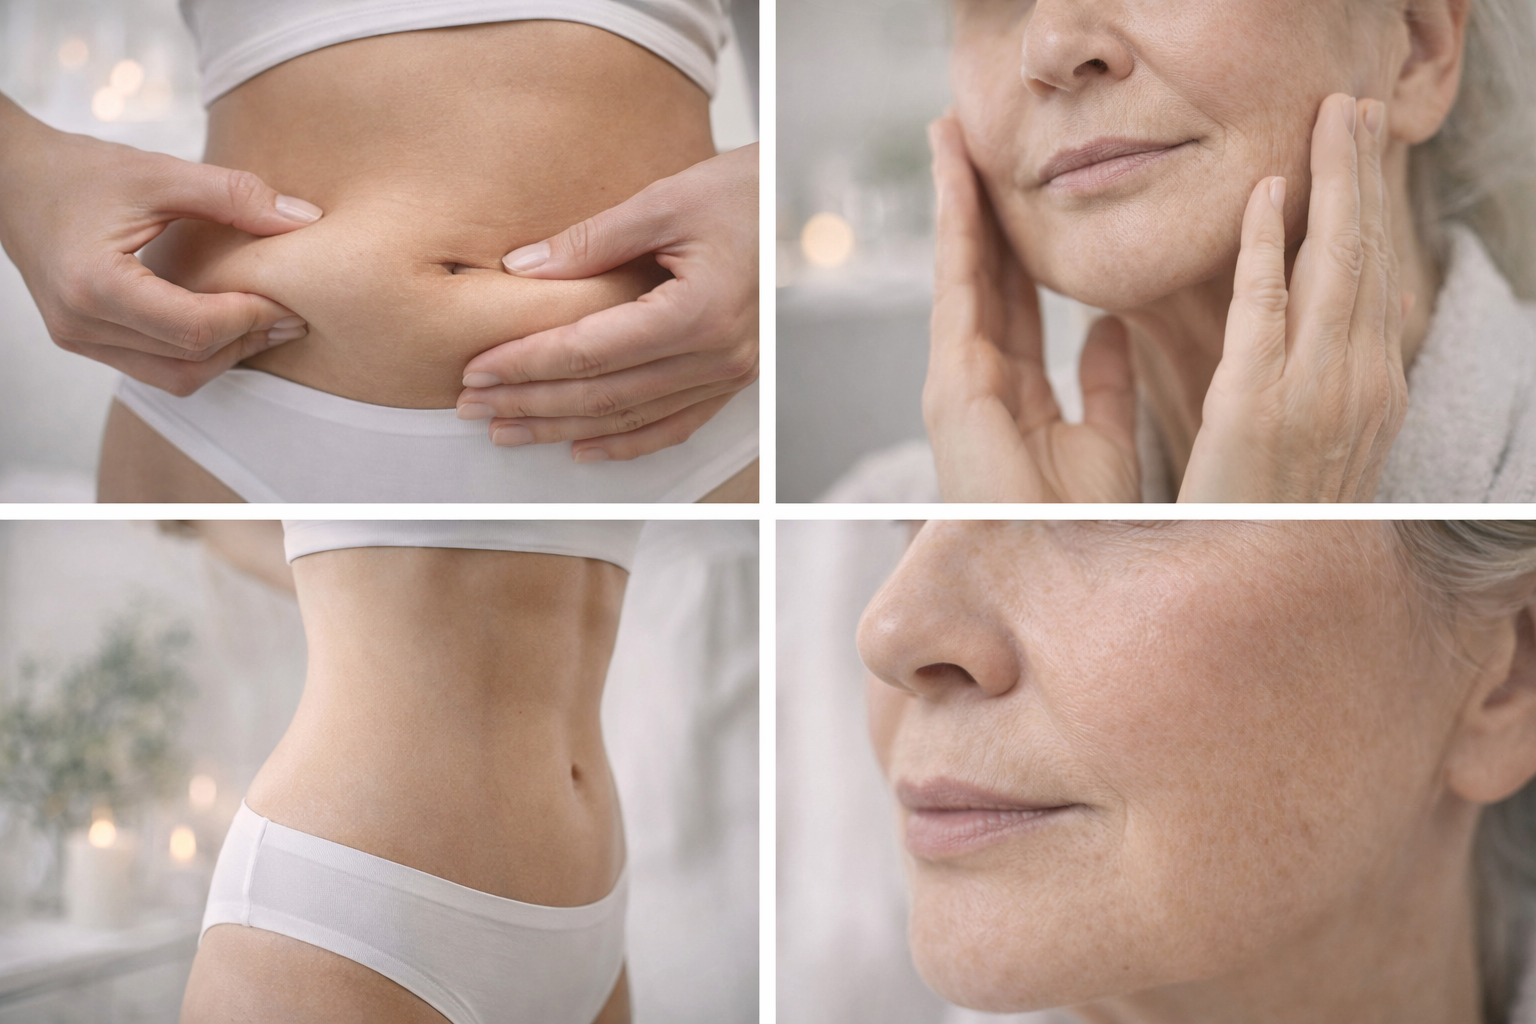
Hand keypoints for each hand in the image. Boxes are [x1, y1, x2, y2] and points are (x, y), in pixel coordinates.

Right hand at [0, 95, 323, 395]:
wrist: (10, 180)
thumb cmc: (80, 171)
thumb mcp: (159, 172)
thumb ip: (234, 194)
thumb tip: (305, 220)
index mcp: (94, 284)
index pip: (194, 328)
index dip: (252, 317)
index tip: (291, 298)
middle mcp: (81, 324)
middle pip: (189, 362)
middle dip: (248, 342)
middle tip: (292, 315)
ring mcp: (79, 340)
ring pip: (175, 377)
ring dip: (227, 356)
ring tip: (266, 320)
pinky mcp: (85, 342)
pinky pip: (155, 368)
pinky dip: (198, 353)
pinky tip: (227, 321)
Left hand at [456, 144, 757, 461]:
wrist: (804, 204)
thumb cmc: (742, 193)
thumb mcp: (664, 201)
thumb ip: (591, 241)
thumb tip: (521, 268)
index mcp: (699, 313)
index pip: (592, 352)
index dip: (528, 365)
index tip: (477, 370)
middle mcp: (718, 357)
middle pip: (605, 396)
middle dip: (532, 404)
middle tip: (474, 407)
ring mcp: (730, 376)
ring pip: (632, 419)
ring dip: (565, 429)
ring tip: (508, 431)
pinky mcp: (733, 381)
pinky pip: (673, 426)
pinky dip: (625, 444)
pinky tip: (581, 449)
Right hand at [924, 117, 1139, 501]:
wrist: (1072, 572)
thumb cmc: (1090, 525)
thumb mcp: (1107, 438)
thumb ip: (1103, 383)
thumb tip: (1109, 329)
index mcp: (1011, 395)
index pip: (1010, 300)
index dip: (1011, 241)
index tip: (1014, 187)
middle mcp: (974, 383)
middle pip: (977, 277)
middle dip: (973, 208)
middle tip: (967, 138)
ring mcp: (956, 384)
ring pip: (959, 273)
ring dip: (954, 204)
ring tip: (952, 140)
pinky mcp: (952, 387)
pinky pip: (957, 293)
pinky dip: (956, 234)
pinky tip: (957, 183)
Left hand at [1180, 94, 1407, 501]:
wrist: (1255, 598)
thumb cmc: (1274, 526)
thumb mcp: (1313, 449)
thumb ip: (1316, 383)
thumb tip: (1325, 325)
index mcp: (1368, 394)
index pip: (1373, 280)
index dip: (1370, 210)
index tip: (1363, 150)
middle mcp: (1356, 387)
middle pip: (1365, 259)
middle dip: (1362, 177)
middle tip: (1356, 104)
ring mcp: (1312, 394)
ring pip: (1330, 267)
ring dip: (1331, 186)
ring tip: (1332, 118)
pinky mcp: (1255, 406)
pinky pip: (1264, 309)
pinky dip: (1267, 247)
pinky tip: (1267, 193)